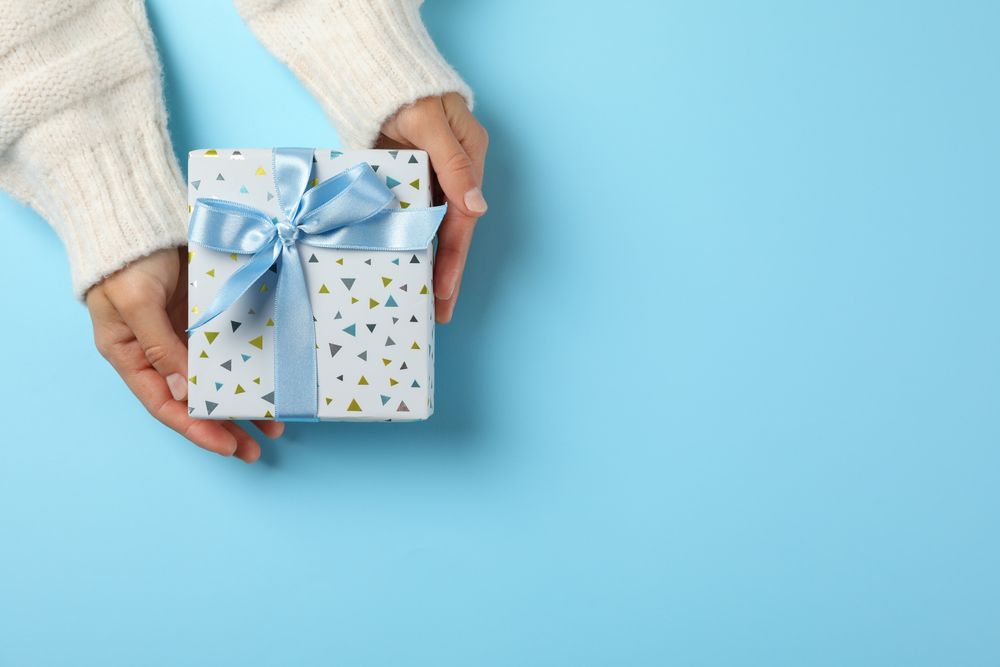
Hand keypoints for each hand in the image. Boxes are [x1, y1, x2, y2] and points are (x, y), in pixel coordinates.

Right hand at [86, 247, 282, 462]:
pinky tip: (274, 378)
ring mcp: (187, 332)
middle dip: (227, 425)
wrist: (140, 209)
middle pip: (196, 400)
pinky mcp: (209, 312)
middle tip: (260, 449)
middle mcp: (160, 351)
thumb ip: (161, 347)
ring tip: (277, 424)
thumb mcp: (136, 305)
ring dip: (245, 400)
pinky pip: (234, 346)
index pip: (165, 405)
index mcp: (131, 356)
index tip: (229, 449)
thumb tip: (186, 393)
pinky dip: (251, 364)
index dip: (197, 430)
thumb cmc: (126, 258)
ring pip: (219, 377)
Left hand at [377, 92, 488, 322]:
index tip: (444, 290)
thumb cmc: (408, 90)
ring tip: (423, 301)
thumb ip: (454, 165)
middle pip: (451, 233)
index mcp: (469, 160)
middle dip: (445, 273)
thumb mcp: (431, 124)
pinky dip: (408, 242)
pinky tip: (402, 267)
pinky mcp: (407, 180)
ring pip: (431, 230)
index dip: (453, 257)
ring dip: (426, 263)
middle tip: (439, 312)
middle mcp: (453, 175)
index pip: (462, 219)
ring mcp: (430, 179)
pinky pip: (409, 217)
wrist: (376, 71)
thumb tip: (478, 209)